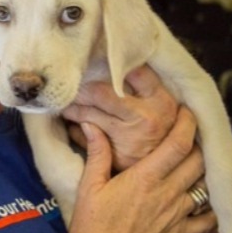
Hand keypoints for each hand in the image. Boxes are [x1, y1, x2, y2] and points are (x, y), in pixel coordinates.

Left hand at [63, 65, 177, 171]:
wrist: (166, 175)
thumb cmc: (159, 133)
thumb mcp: (161, 108)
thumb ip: (144, 88)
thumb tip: (111, 63)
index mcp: (161, 99)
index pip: (134, 71)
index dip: (113, 63)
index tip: (96, 57)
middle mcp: (147, 115)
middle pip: (101, 92)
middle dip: (83, 88)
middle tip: (71, 84)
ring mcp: (129, 133)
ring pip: (88, 112)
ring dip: (72, 107)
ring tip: (65, 104)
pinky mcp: (114, 150)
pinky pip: (84, 132)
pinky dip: (74, 128)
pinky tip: (72, 125)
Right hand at [64, 107, 216, 232]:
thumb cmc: (92, 227)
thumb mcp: (88, 187)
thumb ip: (97, 154)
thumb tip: (92, 125)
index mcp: (145, 179)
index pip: (178, 144)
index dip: (187, 124)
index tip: (187, 112)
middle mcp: (167, 194)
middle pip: (198, 161)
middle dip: (198, 144)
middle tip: (190, 135)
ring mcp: (177, 216)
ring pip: (205, 186)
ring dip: (203, 172)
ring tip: (195, 163)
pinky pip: (207, 219)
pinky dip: (209, 208)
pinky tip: (201, 200)